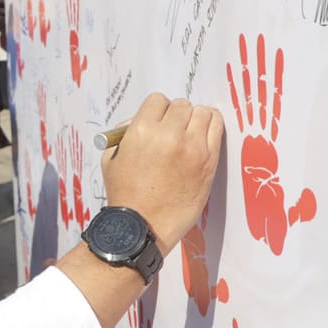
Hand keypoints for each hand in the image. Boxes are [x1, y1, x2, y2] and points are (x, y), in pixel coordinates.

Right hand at [101, 93, 223, 251]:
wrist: (143, 227)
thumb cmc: (125, 195)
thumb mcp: (111, 158)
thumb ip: (125, 134)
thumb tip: (138, 120)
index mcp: (141, 131)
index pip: (158, 100)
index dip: (158, 111)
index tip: (159, 122)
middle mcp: (168, 135)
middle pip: (182, 105)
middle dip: (177, 115)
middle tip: (174, 130)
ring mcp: (192, 148)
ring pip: (203, 113)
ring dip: (196, 119)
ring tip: (191, 133)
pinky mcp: (209, 161)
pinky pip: (217, 129)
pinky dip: (211, 127)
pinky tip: (204, 135)